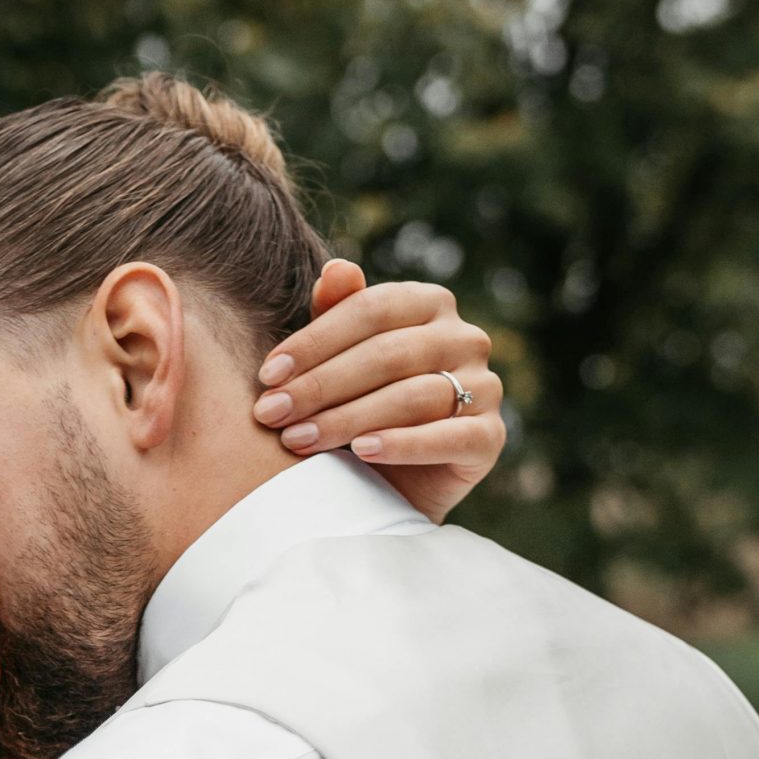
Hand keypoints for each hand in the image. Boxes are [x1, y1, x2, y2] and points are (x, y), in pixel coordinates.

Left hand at [252, 261, 506, 524]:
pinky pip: (447, 437)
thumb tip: (336, 270)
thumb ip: (339, 315)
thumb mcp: (344, 361)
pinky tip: (360, 452)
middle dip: (321, 385)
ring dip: (347, 419)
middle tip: (271, 413)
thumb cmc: (363, 411)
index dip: (315, 341)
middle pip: (388, 353)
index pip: (371, 310)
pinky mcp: (490, 438)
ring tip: (297, 441)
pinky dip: (402, 445)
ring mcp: (485, 387)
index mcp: (431, 304)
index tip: (267, 375)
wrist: (398, 488)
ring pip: (413, 396)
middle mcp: (466, 337)